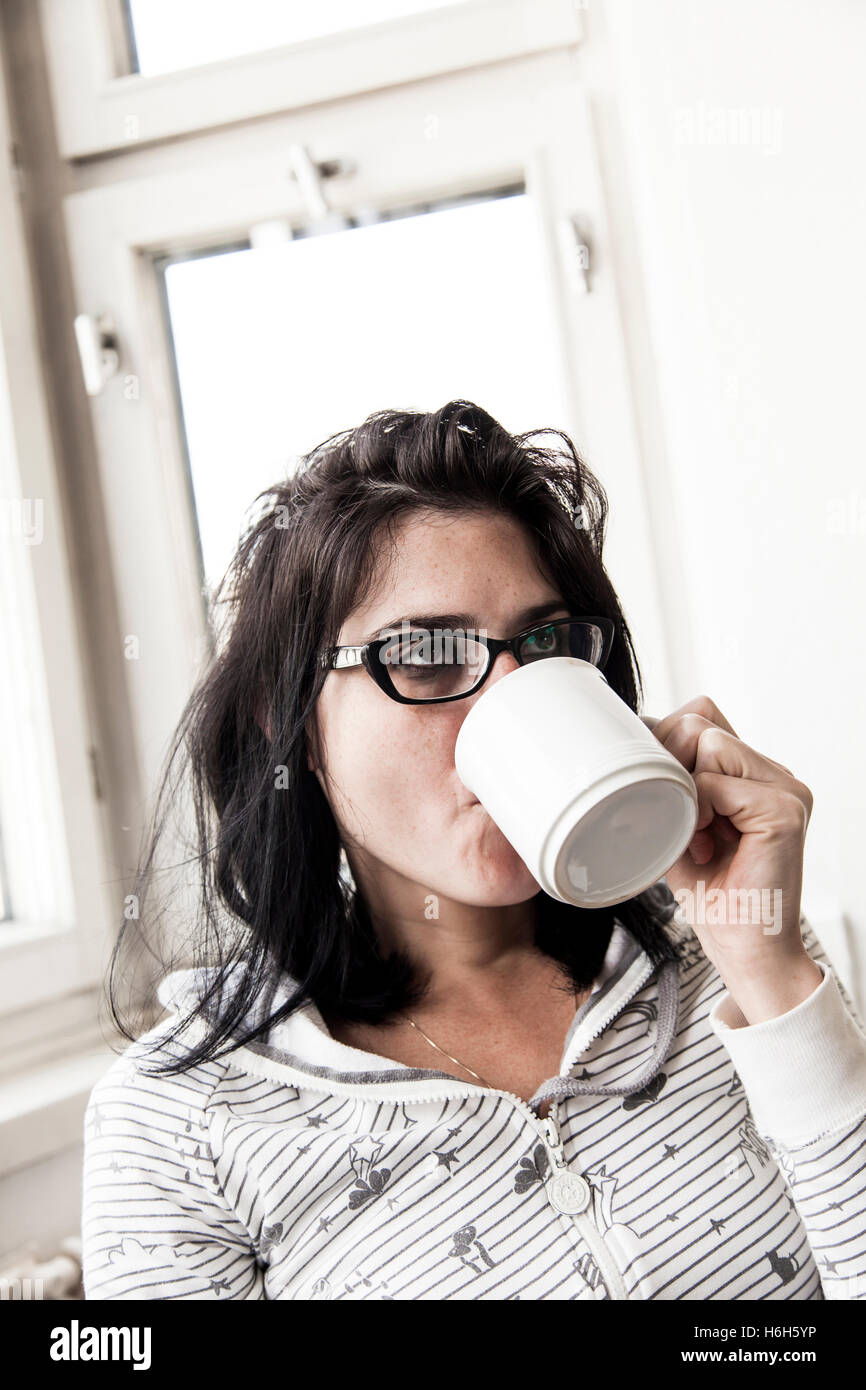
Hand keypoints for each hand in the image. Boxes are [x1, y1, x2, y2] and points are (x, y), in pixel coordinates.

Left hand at [649, 696, 821, 1024]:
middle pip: (701, 721)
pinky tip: (710, 846)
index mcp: (756, 773)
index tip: (670, 798)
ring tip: (702, 838)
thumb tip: (638, 730)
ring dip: (689, 793)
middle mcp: (776, 774)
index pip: (703, 715)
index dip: (672, 747)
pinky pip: (717, 782)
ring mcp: (786, 787)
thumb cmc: (711, 893)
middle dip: (675, 768)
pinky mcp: (784, 809)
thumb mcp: (679, 822)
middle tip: (687, 826)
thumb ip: (671, 778)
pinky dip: (700, 812)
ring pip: (708, 743)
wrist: (742, 949)